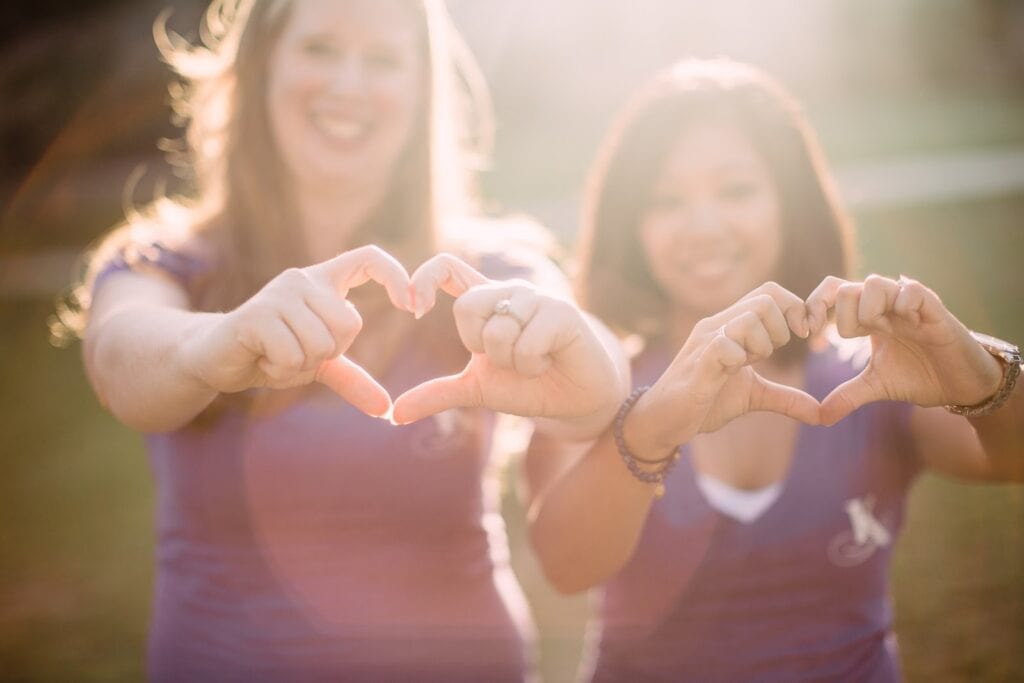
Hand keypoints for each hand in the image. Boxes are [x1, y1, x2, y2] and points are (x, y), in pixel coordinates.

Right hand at [179, 245, 411, 416]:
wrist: (214, 359)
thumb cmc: (269, 355)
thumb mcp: (317, 365)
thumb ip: (353, 379)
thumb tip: (386, 409)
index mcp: (322, 283)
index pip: (368, 259)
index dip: (396, 276)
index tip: (413, 306)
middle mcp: (302, 279)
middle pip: (349, 325)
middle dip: (327, 353)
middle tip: (296, 352)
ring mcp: (278, 294)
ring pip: (321, 344)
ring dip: (300, 364)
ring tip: (275, 354)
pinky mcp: (256, 315)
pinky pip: (293, 355)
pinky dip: (281, 369)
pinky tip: (261, 358)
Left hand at [392, 254, 623, 425]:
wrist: (576, 400)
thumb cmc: (529, 385)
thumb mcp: (477, 389)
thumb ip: (437, 394)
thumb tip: (395, 414)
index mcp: (486, 301)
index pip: (446, 268)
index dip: (424, 279)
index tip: (415, 309)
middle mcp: (509, 292)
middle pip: (467, 305)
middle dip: (480, 346)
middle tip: (506, 359)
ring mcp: (537, 299)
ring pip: (498, 330)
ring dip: (511, 362)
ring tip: (533, 362)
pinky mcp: (562, 312)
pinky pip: (526, 344)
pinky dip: (532, 365)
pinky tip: (549, 362)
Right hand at [628, 282, 819, 456]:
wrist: (663, 421)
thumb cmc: (704, 402)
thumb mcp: (753, 397)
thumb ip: (784, 397)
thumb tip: (820, 413)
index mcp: (730, 326)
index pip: (770, 292)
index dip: (794, 309)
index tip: (803, 338)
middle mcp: (717, 325)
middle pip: (766, 299)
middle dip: (783, 329)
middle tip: (771, 356)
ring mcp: (705, 342)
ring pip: (749, 318)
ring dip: (762, 345)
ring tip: (748, 365)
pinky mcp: (698, 365)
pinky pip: (725, 346)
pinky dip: (739, 360)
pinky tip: (731, 374)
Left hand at [806, 275, 1003, 424]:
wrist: (961, 385)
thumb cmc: (920, 376)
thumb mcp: (877, 386)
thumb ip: (847, 395)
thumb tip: (819, 418)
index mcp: (867, 318)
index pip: (833, 292)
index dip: (814, 306)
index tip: (810, 334)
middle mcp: (885, 306)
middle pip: (846, 289)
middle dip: (842, 317)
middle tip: (856, 338)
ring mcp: (908, 305)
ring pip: (874, 283)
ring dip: (869, 310)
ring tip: (883, 332)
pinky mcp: (933, 309)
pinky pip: (911, 290)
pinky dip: (902, 305)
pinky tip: (908, 325)